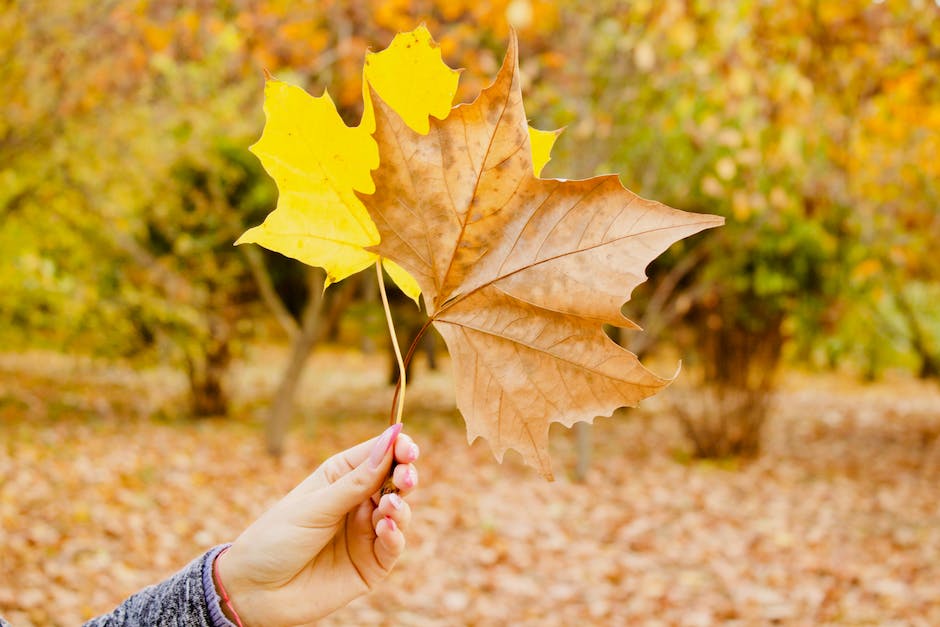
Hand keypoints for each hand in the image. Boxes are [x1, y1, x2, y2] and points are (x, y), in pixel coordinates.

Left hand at [215, 423, 418, 625]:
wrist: (253, 592)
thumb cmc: (276, 539)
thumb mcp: (315, 506)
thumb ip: (356, 481)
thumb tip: (391, 440)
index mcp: (340, 477)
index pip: (378, 454)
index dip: (397, 447)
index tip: (407, 447)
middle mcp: (357, 502)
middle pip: (395, 481)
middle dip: (405, 475)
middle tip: (404, 477)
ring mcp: (366, 533)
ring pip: (400, 512)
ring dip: (400, 507)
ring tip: (388, 507)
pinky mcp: (371, 564)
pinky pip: (393, 547)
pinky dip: (395, 536)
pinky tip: (385, 529)